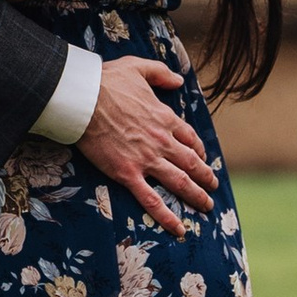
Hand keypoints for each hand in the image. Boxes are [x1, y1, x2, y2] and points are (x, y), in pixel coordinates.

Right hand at [77, 56, 217, 238]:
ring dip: (196, 196)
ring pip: (179, 182)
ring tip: (206, 206)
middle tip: (212, 187)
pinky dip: (167, 216)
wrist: (84, 99)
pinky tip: (179, 229)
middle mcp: (161, 141)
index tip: (203, 158)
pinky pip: (152, 200)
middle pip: (191, 163)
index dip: (199, 150)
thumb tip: (178, 80)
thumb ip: (160, 73)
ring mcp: (146, 160)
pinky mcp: (128, 174)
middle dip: (205, 176)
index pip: (190, 138)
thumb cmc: (107, 81)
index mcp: (164, 118)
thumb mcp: (138, 67)